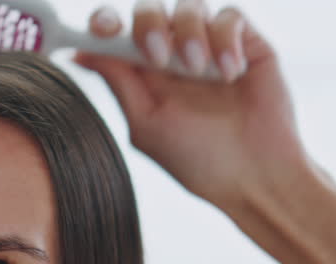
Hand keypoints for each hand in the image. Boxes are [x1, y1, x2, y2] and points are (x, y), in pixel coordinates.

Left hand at [73, 1, 314, 211]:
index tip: (100, 29)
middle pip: (150, 9)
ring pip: (190, 6)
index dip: (104, 22)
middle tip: (157, 57)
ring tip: (199, 71)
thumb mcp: (147, 123)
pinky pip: (230, 15)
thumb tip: (81, 51)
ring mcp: (210, 46)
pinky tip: (231, 74)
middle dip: (148, 24)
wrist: (254, 174)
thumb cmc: (197, 159)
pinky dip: (225, 39)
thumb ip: (119, 82)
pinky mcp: (246, 42)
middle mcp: (175, 54)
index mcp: (144, 73)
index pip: (117, 33)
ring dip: (189, 34)